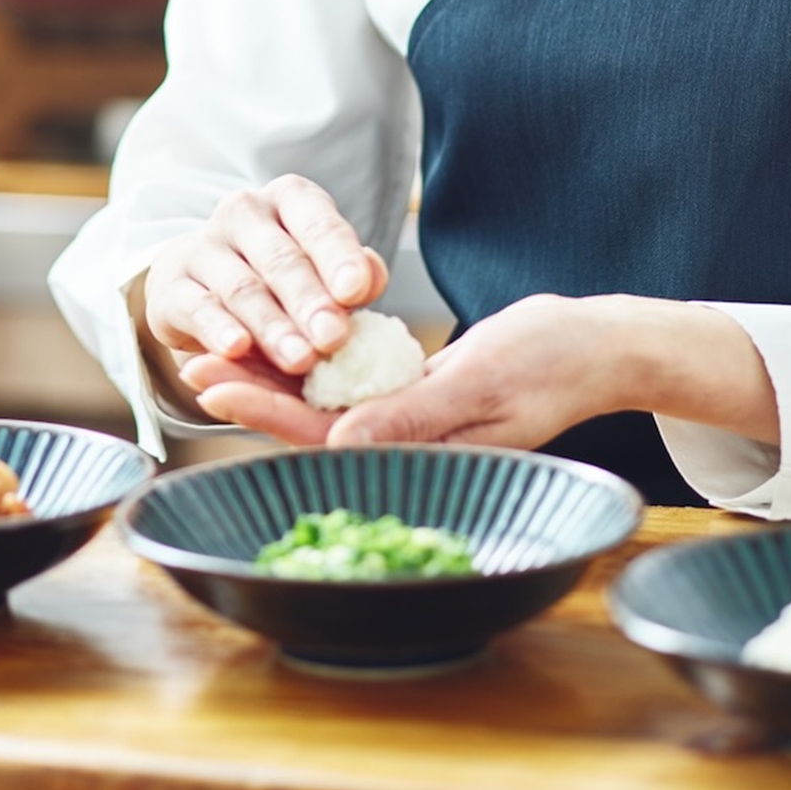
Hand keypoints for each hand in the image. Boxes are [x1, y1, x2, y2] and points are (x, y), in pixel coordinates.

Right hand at [142, 175, 388, 377]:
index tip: (357, 290)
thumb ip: (352, 276)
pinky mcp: (171, 285)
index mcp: (290, 199)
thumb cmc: (281, 278)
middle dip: (309, 300)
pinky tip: (236, 349)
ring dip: (272, 326)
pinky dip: (218, 329)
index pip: (317, 221)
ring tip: (300, 359)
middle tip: (334, 337)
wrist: (203, 286)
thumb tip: (371, 278)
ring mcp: (203, 246)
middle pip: (280, 258)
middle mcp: (244, 213)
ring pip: (242, 288)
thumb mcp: (323, 271)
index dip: (338, 256)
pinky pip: (197, 308)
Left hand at [179, 294, 779, 450]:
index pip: (326, 439)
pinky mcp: (414, 394)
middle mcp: (408, 446)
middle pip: (312, 424)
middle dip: (252, 392)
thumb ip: (413, 418)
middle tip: (191, 359)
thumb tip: (340, 446)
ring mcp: (410, 421)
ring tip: (216, 345)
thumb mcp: (483, 384)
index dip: (265, 412)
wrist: (598, 346)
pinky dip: (311, 360)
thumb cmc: (553, 362)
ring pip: (325, 403)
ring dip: (272, 375)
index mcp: (423, 453)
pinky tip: (273, 336)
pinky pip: (351, 383)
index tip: (213, 384)